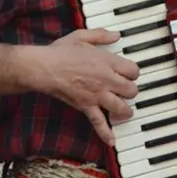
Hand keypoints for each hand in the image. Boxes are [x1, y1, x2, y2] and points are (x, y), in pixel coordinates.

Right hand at [28, 29, 140, 146]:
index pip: (134, 71)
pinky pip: (99, 123)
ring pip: (122, 107)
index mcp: (108, 62)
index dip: (133, 73)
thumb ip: (101, 35)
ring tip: (125, 111)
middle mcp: (107, 80)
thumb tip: (117, 35)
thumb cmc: (59, 52)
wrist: (42, 68)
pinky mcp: (86, 107)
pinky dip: (106, 133)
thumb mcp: (81, 36)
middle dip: (130, 91)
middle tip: (125, 91)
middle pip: (131, 90)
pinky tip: (112, 141)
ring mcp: (97, 95)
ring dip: (125, 110)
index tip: (128, 73)